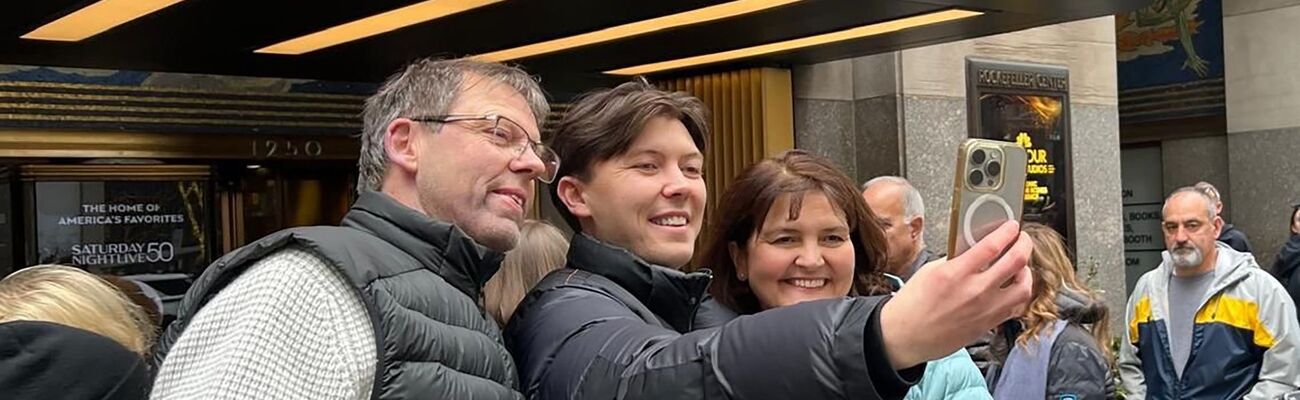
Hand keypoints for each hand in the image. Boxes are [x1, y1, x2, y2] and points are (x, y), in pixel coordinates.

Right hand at [878, 220, 1032, 368]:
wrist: (907, 336)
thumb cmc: (913, 305)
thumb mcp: (929, 271)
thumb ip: (955, 258)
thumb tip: (974, 248)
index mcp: (955, 274)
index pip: (992, 246)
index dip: (1007, 232)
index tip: (1011, 226)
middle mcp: (974, 291)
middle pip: (1016, 261)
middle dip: (1024, 243)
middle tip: (1022, 238)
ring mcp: (985, 309)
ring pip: (1024, 286)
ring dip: (1026, 271)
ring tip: (1020, 265)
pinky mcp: (989, 323)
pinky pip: (1017, 306)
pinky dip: (1020, 293)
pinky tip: (1014, 287)